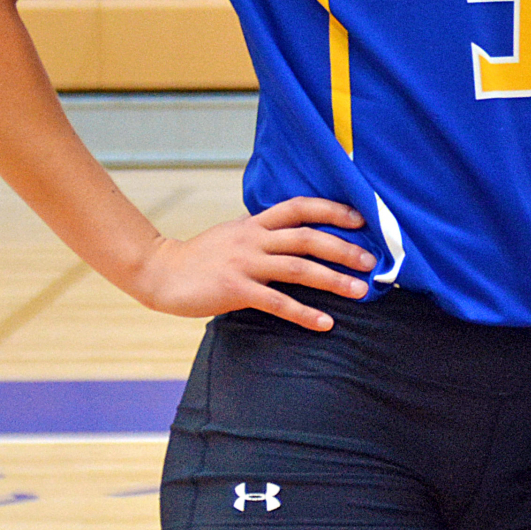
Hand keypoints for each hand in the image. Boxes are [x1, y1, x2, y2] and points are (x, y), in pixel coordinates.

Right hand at [128, 197, 377, 330]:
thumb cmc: (202, 256)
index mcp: (255, 223)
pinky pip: (276, 302)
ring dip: (333, 280)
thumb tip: (300, 233)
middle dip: (343, 248)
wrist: (159, 272)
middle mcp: (254, 239)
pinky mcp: (234, 289)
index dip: (332, 210)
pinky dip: (304, 313)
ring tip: (360, 291)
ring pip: (298, 268)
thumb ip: (265, 232)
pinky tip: (325, 323)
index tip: (361, 218)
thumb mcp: (236, 234)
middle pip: (307, 238)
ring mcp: (244, 263)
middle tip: (371, 261)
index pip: (300, 207)